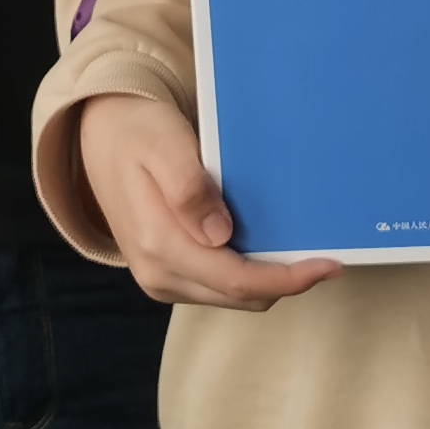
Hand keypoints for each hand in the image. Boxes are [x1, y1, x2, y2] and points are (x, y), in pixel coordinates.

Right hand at [77, 92, 340, 310]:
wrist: (101, 137)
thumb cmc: (138, 132)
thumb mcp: (164, 145)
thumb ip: (188, 187)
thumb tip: (220, 234)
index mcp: (159, 243)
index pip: (236, 280)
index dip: (287, 278)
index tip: (329, 265)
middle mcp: (158, 273)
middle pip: (240, 296)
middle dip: (286, 281)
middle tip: (326, 253)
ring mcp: (160, 278)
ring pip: (232, 296)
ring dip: (268, 278)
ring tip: (299, 246)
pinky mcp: (167, 274)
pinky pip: (218, 286)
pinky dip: (248, 272)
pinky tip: (264, 243)